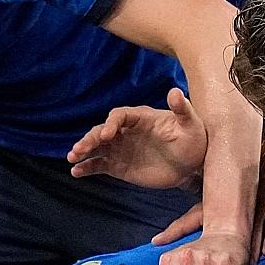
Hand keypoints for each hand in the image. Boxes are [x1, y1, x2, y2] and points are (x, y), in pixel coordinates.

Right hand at [69, 88, 206, 191]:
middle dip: (90, 139)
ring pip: (97, 148)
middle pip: (102, 131)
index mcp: (140, 117)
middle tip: (78, 150)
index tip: (107, 136)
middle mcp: (126, 131)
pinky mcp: (119, 165)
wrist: (192, 165)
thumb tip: (175, 91)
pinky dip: (87, 168)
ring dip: (83, 151)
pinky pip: (100, 165)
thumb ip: (182, 109)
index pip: (119, 116)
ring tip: (72, 159)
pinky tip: (76, 172)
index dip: (111, 124)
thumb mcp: (191, 124)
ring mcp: (121, 148)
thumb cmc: (193, 140)